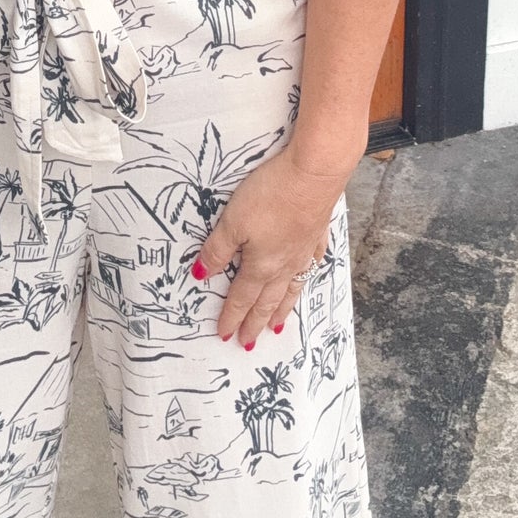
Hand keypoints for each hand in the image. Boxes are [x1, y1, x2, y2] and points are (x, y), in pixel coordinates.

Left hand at [189, 142, 358, 346]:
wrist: (314, 173)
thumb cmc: (271, 195)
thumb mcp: (233, 221)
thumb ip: (217, 250)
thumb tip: (201, 276)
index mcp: (261, 265)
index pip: (242, 298)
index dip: (231, 317)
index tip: (225, 336)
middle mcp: (284, 264)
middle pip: (267, 300)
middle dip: (255, 322)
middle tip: (249, 343)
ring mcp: (303, 250)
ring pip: (291, 288)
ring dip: (282, 309)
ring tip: (278, 326)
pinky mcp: (317, 231)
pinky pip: (312, 262)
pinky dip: (308, 274)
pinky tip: (308, 274)